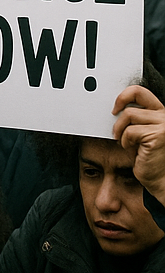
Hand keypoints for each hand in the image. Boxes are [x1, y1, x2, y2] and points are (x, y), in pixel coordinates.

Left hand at [113, 85, 164, 203]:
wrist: (160, 179)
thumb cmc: (149, 158)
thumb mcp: (141, 133)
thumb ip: (136, 119)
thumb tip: (117, 107)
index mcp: (161, 114)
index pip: (141, 92)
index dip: (125, 95)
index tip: (116, 106)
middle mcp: (164, 117)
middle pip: (137, 93)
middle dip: (120, 100)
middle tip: (113, 113)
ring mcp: (163, 125)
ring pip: (129, 114)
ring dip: (120, 129)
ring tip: (124, 140)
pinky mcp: (158, 135)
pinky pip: (130, 131)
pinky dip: (125, 140)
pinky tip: (130, 148)